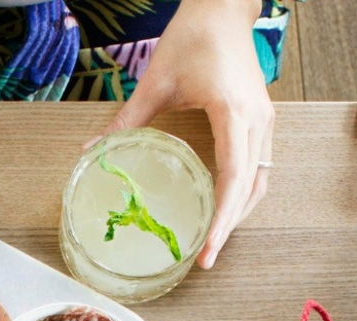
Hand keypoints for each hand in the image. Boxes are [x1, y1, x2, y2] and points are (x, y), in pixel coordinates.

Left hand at [96, 0, 273, 267]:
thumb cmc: (194, 36)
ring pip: (259, 185)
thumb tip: (91, 152)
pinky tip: (223, 210)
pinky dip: (243, 196)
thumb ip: (126, 120)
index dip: (221, 220)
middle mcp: (256, 123)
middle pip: (248, 190)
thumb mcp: (155, 79)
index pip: (232, 178)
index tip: (206, 250)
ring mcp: (265, 124)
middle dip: (227, 228)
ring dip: (239, 215)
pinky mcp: (263, 123)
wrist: (224, 8)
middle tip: (204, 260)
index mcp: (232, 113)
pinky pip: (259, 170)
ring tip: (214, 242)